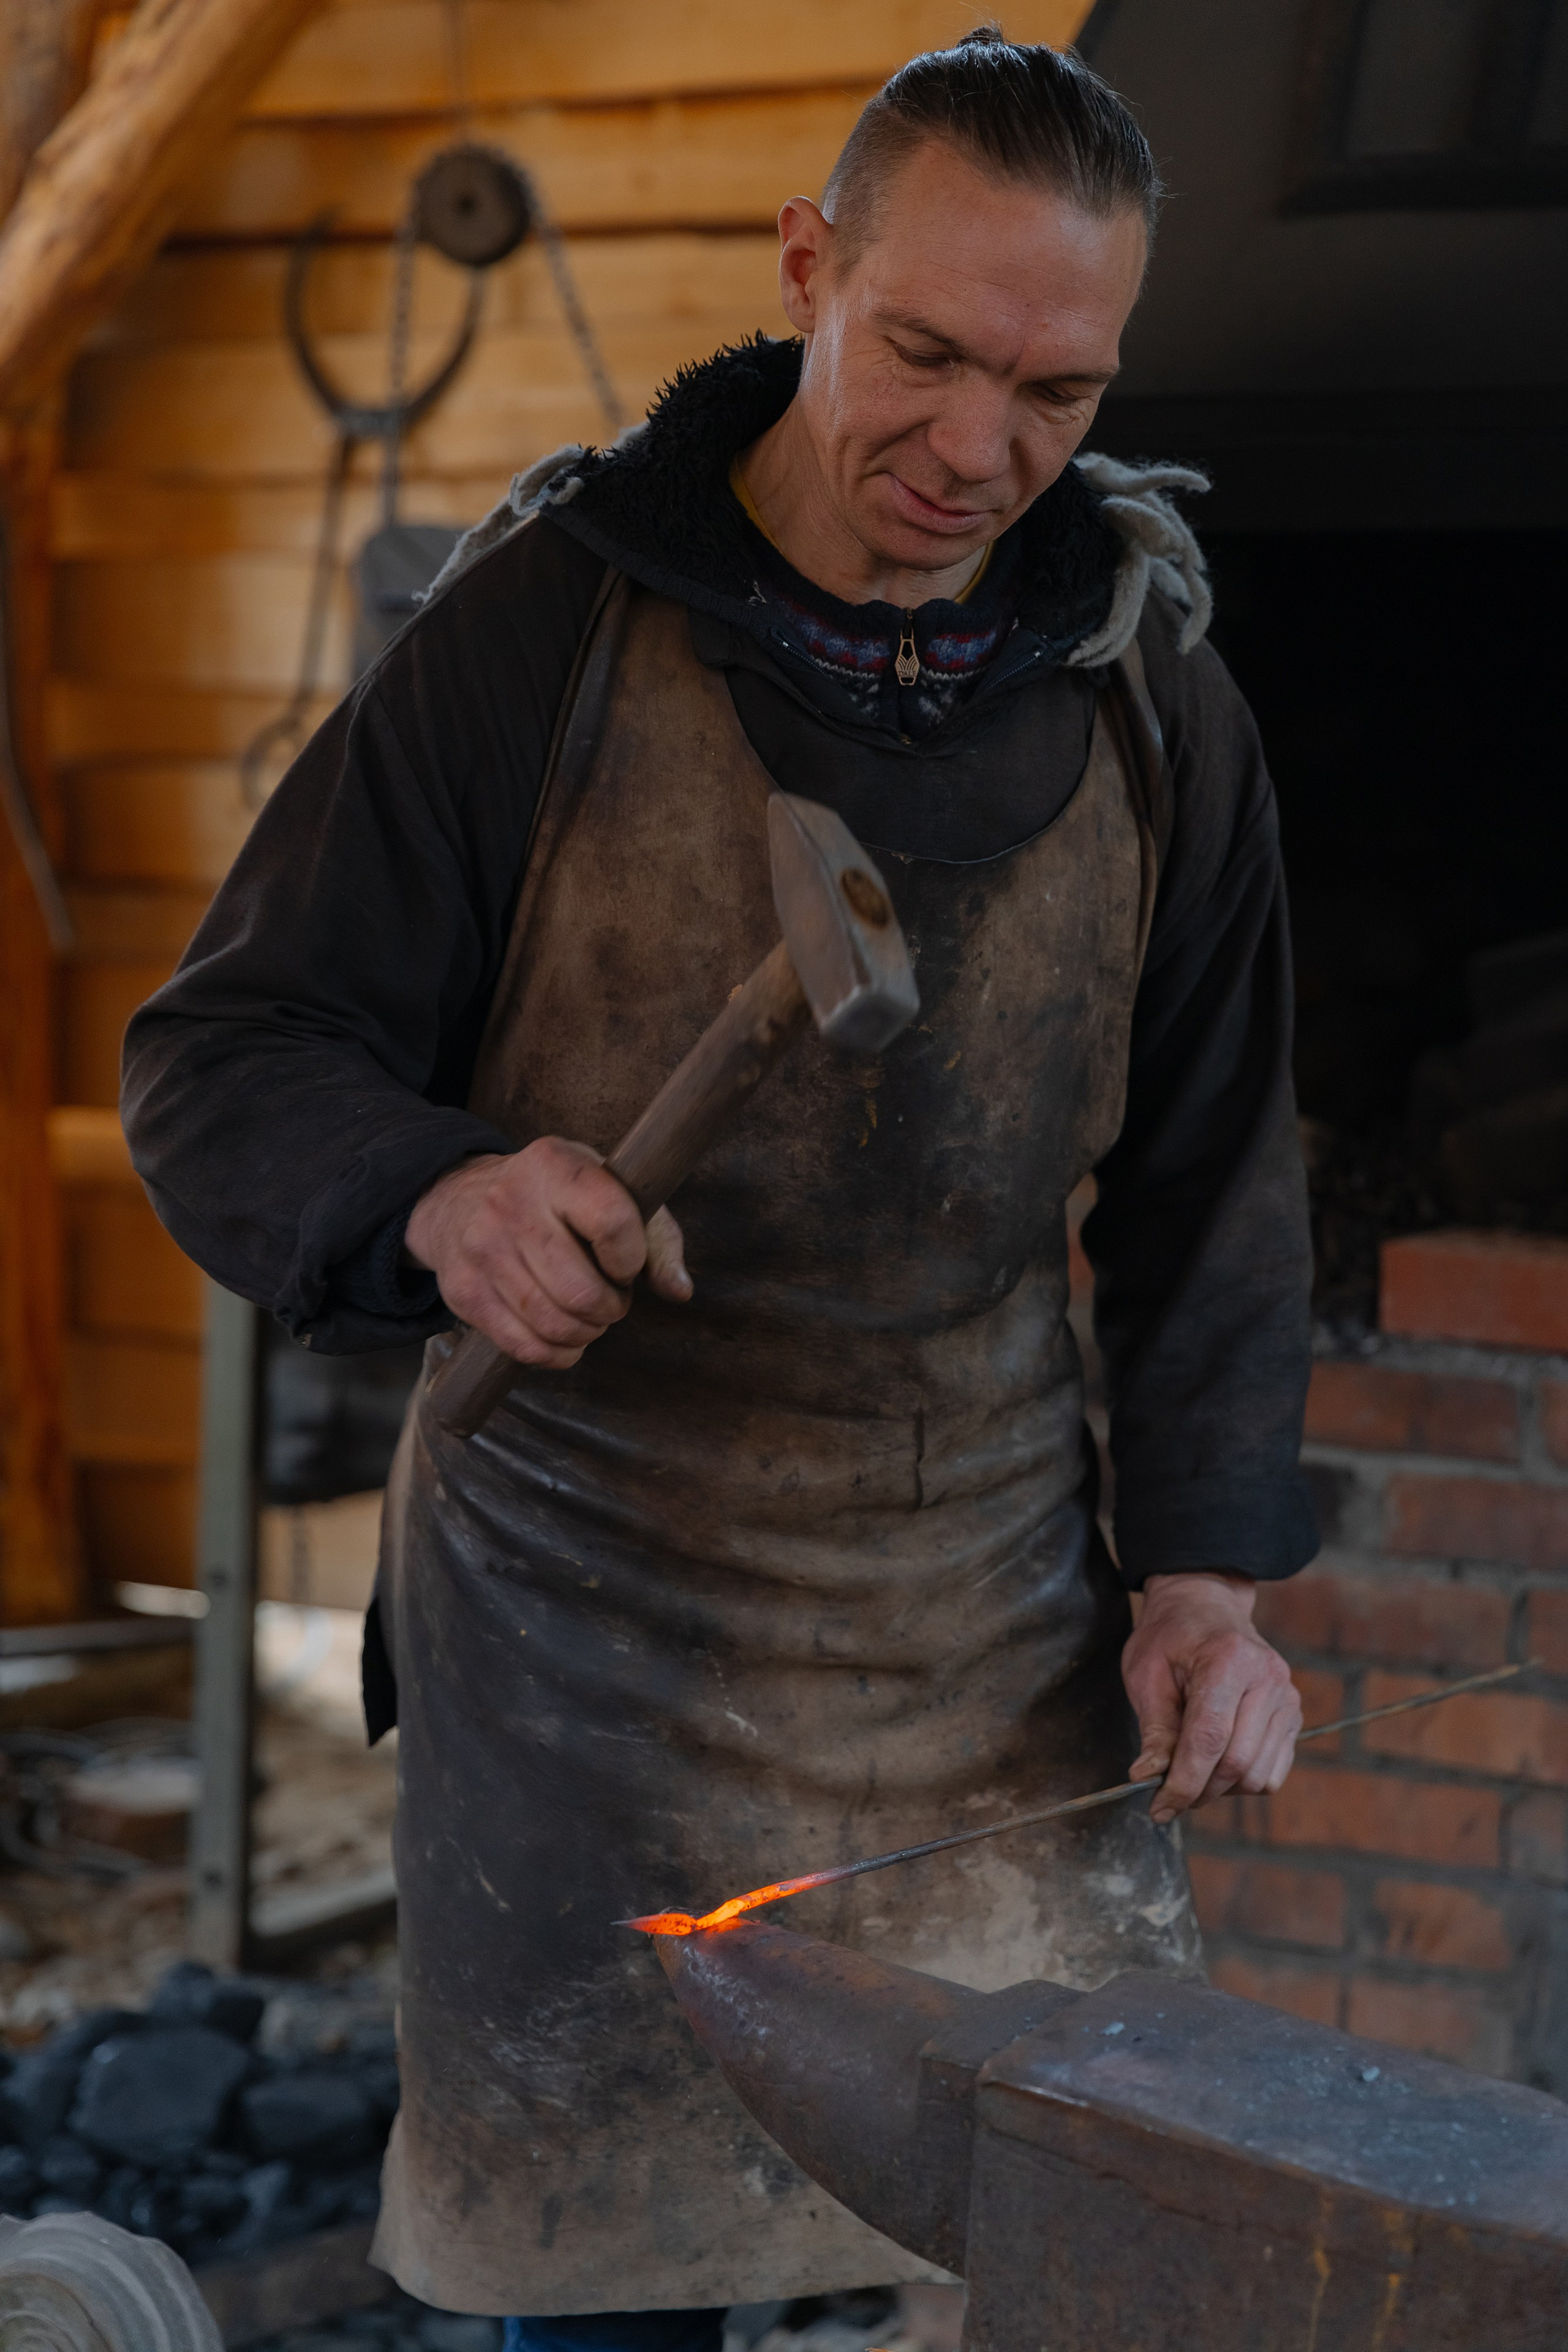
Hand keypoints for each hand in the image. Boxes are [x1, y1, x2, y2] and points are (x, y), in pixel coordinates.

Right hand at [404, 1140, 690, 1367]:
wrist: (460, 1199)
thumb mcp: (610, 1191)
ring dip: (585, 1332)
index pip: (612, 1223)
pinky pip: (524, 1347)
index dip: (630, 1259)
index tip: (625, 1264)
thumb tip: (680, 1291)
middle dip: (610, 1308)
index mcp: (555, 1165)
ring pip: (553, 1325)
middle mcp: (511, 1202)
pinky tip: (563, 1336)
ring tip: (587, 1314)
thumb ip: (657, 1237)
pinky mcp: (463, 1291)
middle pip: (581, 1291)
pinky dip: (557, 1353)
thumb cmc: (558, 1200)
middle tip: (609, 1298)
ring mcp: (481, 1249)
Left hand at [1121, 1571, 1300, 1823]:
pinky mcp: (1294, 1714)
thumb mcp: (1146, 1672)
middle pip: (1237, 1763)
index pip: (1209, 1739)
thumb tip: (1148, 1777)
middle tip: (1168, 1795)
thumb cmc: (1170, 1637)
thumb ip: (1154, 1728)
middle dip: (1199, 1791)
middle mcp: (1267, 1679)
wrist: (1206, 1607)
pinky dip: (1243, 1781)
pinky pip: (1274, 1771)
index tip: (1159, 1808)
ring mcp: (1287, 1697)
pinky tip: (1217, 1763)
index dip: (1183, 1783)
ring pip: (1258, 1775)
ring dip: (1221, 1790)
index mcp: (1227, 1659)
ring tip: (1192, 1773)